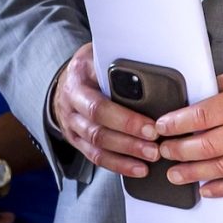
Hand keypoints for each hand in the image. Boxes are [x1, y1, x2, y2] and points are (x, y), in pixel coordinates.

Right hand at [51, 44, 161, 180]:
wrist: (66, 78)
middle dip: (129, 141)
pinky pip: (95, 156)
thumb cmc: (93, 65)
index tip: (152, 126)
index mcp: (79, 79)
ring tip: (151, 158)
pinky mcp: (75, 139)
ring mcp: (71, 124)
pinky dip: (118, 165)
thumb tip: (155, 68)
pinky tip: (138, 168)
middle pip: (98, 129)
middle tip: (155, 146)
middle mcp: (71, 103)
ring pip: (97, 145)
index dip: (126, 120)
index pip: (100, 105)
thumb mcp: (101, 53)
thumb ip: (121, 63)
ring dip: (126, 156)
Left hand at [153, 65, 222, 196]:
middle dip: (178, 150)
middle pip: (206, 145)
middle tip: (164, 151)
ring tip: (176, 174)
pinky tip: (206, 189)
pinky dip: (222, 189)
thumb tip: (192, 97)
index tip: (162, 127)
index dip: (176, 123)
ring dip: (193, 173)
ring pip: (221, 167)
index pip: (201, 115)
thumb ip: (220, 87)